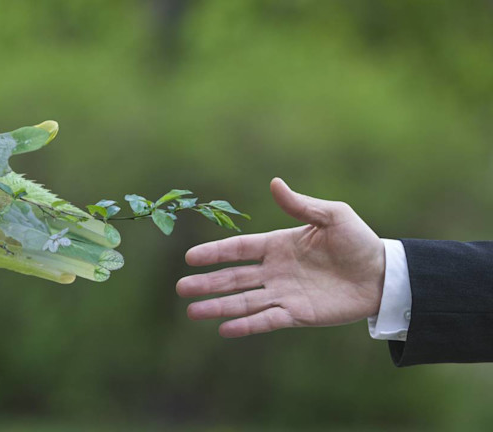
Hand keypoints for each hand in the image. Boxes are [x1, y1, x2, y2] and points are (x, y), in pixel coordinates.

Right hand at [176, 178, 385, 337]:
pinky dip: (246, 325)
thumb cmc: (358, 241)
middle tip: (181, 288)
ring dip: (218, 307)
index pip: (239, 249)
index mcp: (278, 245)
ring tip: (192, 312)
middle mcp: (275, 271)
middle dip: (207, 283)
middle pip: (233, 277)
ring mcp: (283, 293)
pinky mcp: (297, 314)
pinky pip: (266, 320)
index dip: (215, 252)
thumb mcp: (332, 215)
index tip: (190, 257)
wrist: (383, 274)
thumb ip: (301, 205)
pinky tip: (224, 329)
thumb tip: (274, 183)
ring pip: (243, 301)